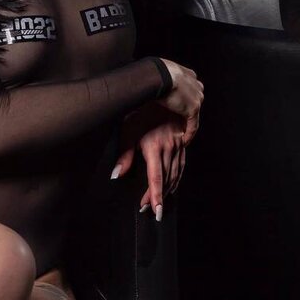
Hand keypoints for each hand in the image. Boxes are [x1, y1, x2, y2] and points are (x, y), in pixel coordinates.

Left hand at [111, 102, 187, 220]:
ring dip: (170, 189)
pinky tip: (175, 183)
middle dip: (159, 197)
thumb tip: (116, 175)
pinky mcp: (182, 139)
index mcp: (155, 147)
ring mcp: (178, 143)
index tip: (154, 211)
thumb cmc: (141, 107)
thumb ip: (124, 155)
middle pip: (167, 179)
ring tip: (162, 202)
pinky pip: (183, 162)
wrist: (162, 88)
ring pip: (177, 173)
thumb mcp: (127, 129)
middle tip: (152, 210)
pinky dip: (179, 176)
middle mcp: (169, 148)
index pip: (156, 179)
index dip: (154, 197)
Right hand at [159, 59, 203, 144]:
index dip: (183, 99)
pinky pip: (193, 125)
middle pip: (193, 100)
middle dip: (186, 111)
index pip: (188, 88)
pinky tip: (183, 141)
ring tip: (180, 134)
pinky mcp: (193, 108)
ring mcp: (196, 97)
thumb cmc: (152, 73)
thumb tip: (146, 81)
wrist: (157, 76)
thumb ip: (159, 79)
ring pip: (193, 114)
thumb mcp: (157, 73)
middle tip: (178, 123)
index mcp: (187, 74)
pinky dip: (188, 134)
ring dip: (187, 124)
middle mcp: (195, 85)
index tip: (177, 107)